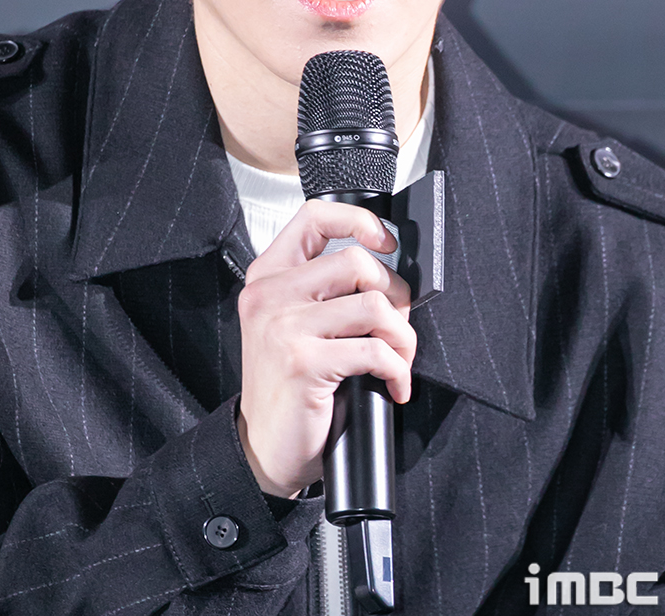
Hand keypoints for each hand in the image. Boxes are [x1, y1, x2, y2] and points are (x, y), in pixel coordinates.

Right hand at [236, 200, 415, 498]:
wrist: (262, 447)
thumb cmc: (285, 385)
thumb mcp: (292, 322)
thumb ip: (322, 289)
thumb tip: (388, 274)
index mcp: (268, 275)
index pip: (314, 217)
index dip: (359, 221)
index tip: (387, 243)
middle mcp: (270, 295)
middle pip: (356, 262)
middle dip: (395, 293)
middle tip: (397, 325)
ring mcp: (284, 327)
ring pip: (373, 305)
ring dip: (403, 336)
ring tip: (400, 358)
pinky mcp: (304, 362)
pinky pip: (375, 351)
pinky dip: (398, 370)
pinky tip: (394, 385)